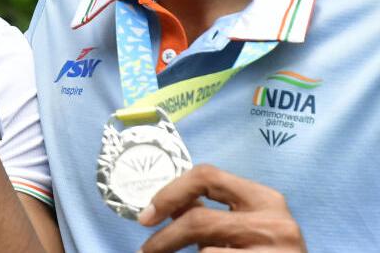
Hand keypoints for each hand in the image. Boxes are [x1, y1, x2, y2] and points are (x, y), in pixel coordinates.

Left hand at [138, 164, 305, 251]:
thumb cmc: (265, 250)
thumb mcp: (247, 224)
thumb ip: (213, 212)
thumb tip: (163, 208)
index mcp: (265, 198)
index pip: (207, 176)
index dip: (169, 193)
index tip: (146, 215)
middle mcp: (274, 222)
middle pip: (198, 220)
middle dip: (164, 238)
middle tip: (145, 250)